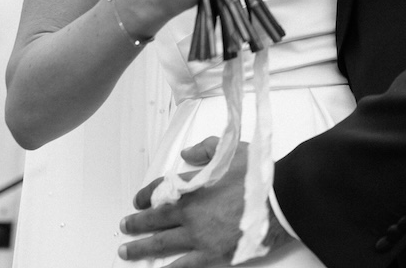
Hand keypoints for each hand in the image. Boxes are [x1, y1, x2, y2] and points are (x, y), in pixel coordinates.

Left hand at [120, 138, 290, 265]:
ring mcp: (199, 236)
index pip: (160, 191)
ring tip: (127, 251)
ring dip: (141, 248)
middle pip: (155, 219)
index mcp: (193, 186)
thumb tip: (187, 154)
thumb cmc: (259, 176)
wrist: (280, 200)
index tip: (139, 200)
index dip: (145, 195)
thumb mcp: (232, 150)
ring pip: (161, 244)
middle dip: (136, 223)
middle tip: (125, 225)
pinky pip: (184, 265)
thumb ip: (205, 150)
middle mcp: (190, 212)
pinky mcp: (211, 254)